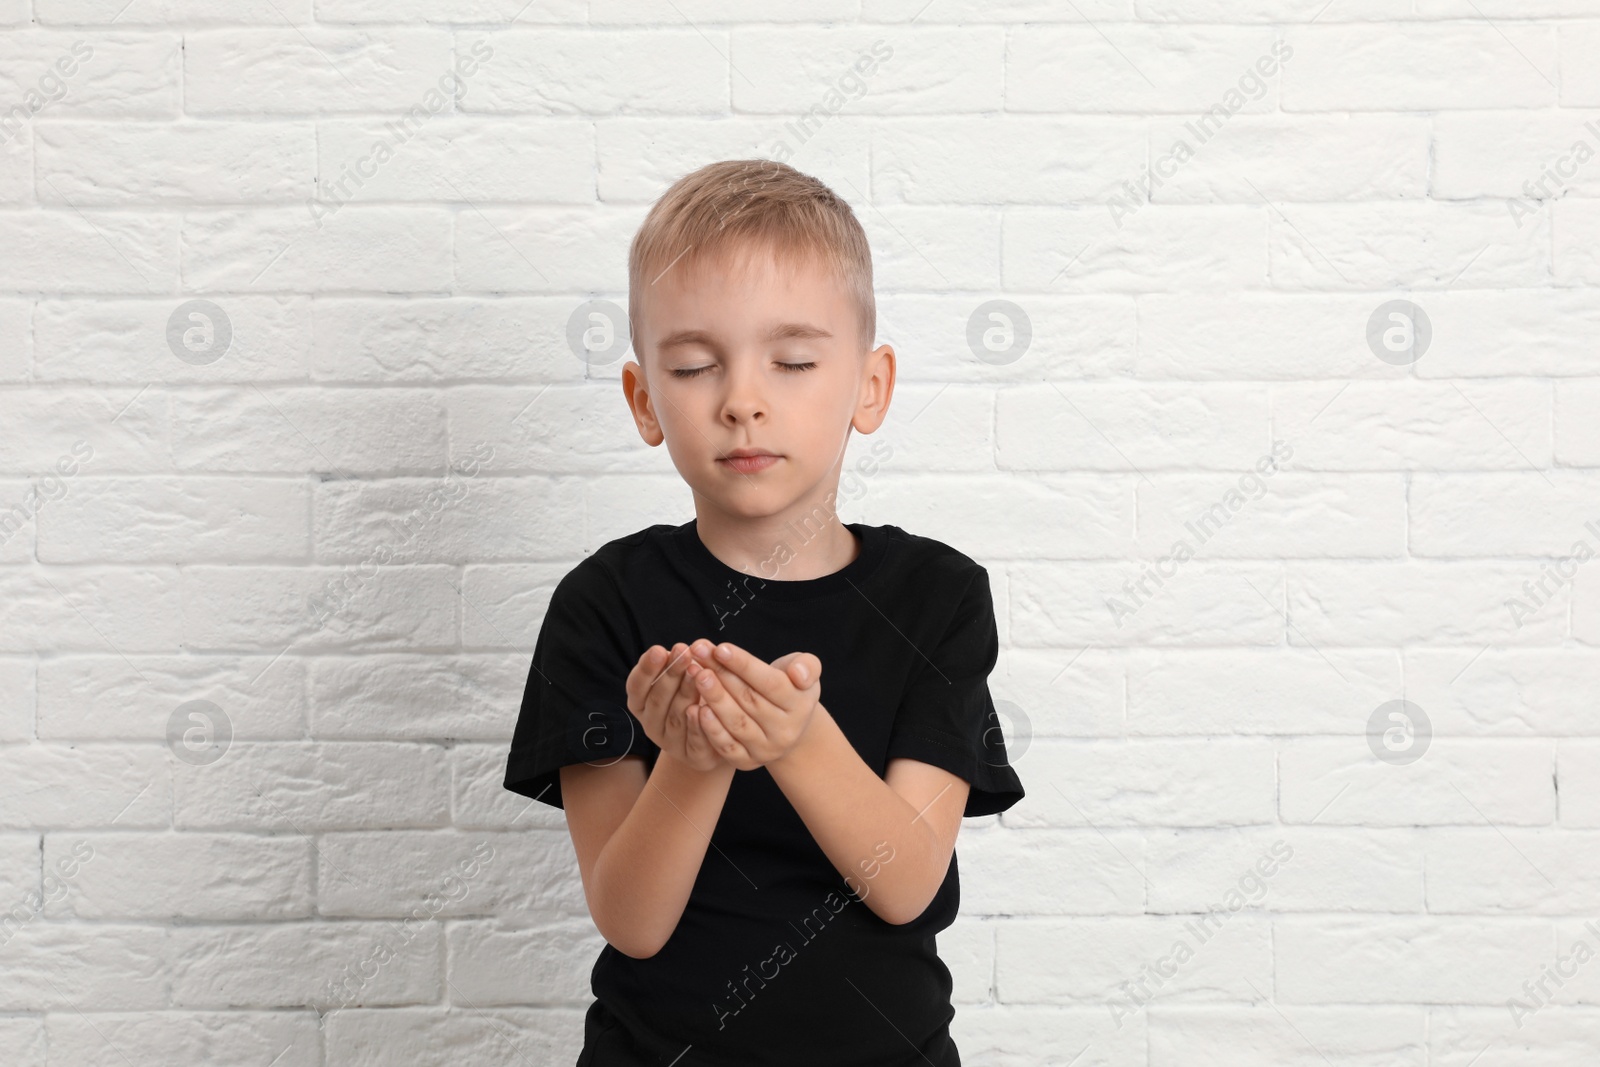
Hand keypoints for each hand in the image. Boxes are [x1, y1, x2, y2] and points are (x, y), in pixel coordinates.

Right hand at [624, 643, 726, 772]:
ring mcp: (671, 743)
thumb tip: (686, 647)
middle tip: (682, 652)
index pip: (636, 687)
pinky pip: (695, 742)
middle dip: (670, 674)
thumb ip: (680, 664)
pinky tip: (702, 708)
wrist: (714, 735)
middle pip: (657, 700)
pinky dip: (698, 726)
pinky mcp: (694, 758)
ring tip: (696, 672)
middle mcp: (651, 725)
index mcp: (641, 704)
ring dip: (685, 693)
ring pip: (676, 718)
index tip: (659, 650)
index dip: (647, 669)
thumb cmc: (693, 696)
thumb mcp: (682, 677)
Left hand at [683, 640, 822, 771]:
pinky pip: (727, 746)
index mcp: (801, 706)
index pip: (770, 683)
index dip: (744, 665)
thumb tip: (798, 674)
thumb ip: (806, 667)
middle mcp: (786, 732)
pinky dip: (710, 728)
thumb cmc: (790, 687)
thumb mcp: (805, 671)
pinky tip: (695, 707)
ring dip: (713, 698)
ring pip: (737, 723)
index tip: (720, 648)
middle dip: (721, 674)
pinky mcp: (748, 762)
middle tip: (699, 653)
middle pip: (749, 700)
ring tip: (695, 674)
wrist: (786, 724)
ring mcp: (767, 750)